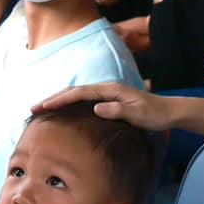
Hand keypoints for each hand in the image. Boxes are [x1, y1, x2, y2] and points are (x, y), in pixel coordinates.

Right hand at [31, 81, 170, 130]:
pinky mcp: (110, 100)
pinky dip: (71, 104)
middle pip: (74, 91)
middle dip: (54, 98)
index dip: (60, 99)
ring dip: (60, 100)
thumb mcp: (137, 114)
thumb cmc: (154, 114)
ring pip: (78, 95)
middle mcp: (107, 88)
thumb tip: (95, 107)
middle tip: (34, 107)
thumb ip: (117, 110)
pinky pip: (85, 100)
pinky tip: (65, 111)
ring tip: (43, 108)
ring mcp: (108, 94)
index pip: (80, 92)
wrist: (169, 112)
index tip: (44, 106)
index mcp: (111, 89)